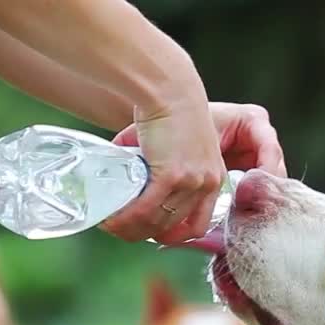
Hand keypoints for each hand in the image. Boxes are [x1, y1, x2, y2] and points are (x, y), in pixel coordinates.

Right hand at [108, 101, 286, 244]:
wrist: (171, 90)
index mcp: (213, 179)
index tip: (150, 231)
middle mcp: (206, 184)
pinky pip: (146, 208)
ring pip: (158, 222)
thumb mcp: (177, 147)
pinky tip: (111, 219)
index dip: (172, 234)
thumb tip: (129, 181)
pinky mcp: (172, 175)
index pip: (197, 224)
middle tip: (121, 229)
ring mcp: (191, 182)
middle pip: (174, 227)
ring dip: (131, 229)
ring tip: (111, 225)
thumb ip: (160, 168)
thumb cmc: (171, 111)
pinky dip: (126, 218)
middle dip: (144, 234)